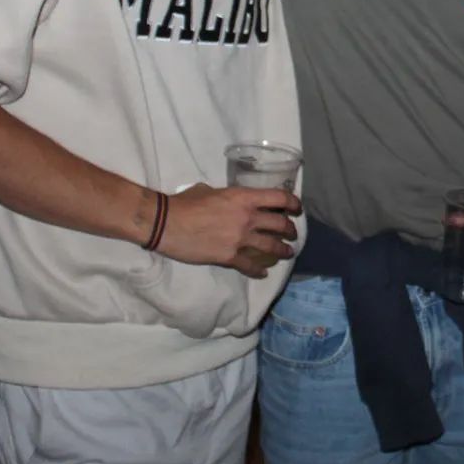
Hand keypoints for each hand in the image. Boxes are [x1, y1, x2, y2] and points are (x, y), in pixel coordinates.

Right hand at [154, 184, 302, 277]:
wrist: (166, 223)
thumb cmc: (185, 203)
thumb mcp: (209, 190)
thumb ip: (226, 196)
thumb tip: (228, 199)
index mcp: (243, 198)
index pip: (279, 198)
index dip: (293, 203)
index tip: (296, 209)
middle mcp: (247, 217)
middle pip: (280, 224)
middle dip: (290, 230)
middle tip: (292, 233)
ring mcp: (240, 238)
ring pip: (271, 246)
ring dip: (283, 250)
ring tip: (288, 252)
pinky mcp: (229, 257)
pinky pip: (250, 265)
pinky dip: (258, 270)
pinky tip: (263, 273)